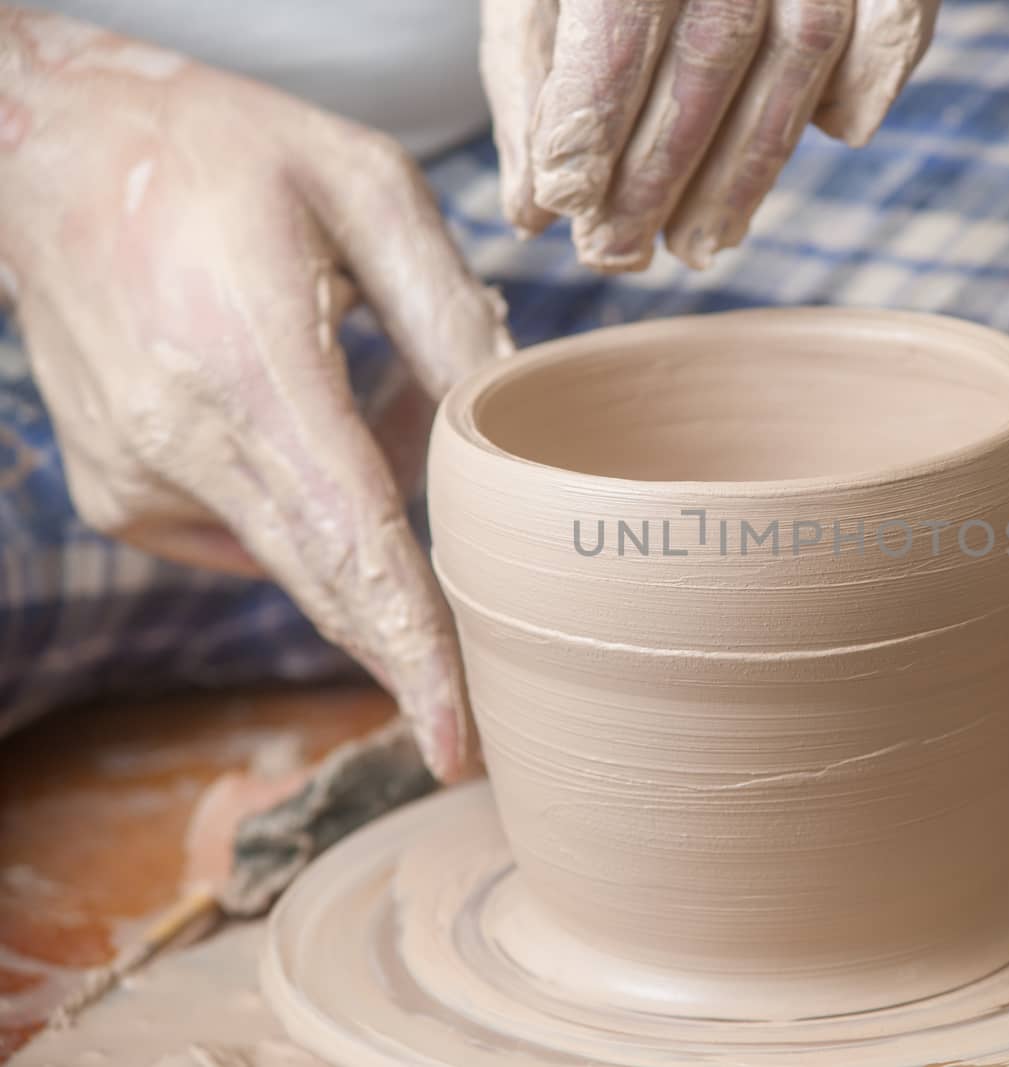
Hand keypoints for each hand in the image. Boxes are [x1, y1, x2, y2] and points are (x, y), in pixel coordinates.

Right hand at [0, 10, 512, 781]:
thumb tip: (506, 427)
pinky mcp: (120, 496)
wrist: (49, 151)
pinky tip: (304, 413)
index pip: (351, 539)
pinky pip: (250, 535)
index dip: (411, 646)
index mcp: (248, 366)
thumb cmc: (220, 153)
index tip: (454, 738)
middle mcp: (178, 446)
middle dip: (410, 652)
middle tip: (485, 711)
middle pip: (325, 586)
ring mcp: (136, 482)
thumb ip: (448, 311)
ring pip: (298, 558)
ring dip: (366, 526)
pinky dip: (307, 505)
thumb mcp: (364, 186)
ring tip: (361, 389)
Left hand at [481, 0, 938, 271]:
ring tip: (700, 244)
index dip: (594, 116)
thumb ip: (530, 79)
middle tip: (620, 253)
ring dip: (750, 165)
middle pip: (714, 46)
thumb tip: (533, 210)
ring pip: (801, 46)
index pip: (621, 17)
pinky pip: (894, 16)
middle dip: (663, 168)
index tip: (567, 200)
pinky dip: (868, 82)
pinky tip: (833, 137)